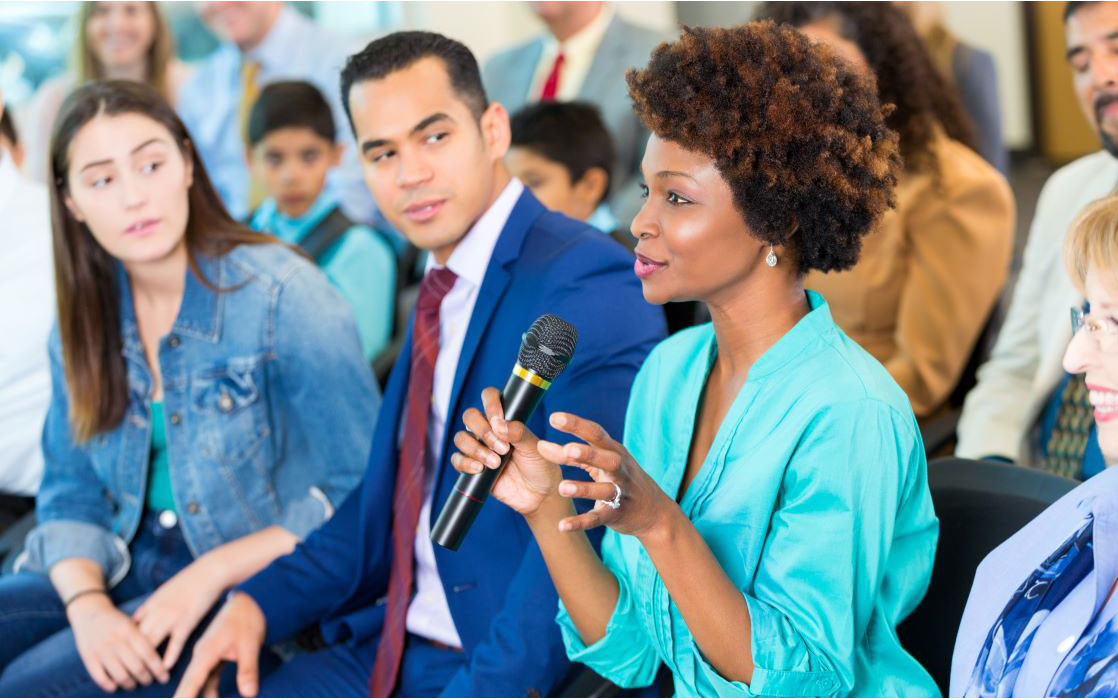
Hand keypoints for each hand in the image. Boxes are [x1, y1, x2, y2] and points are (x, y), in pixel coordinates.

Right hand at [67, 593, 169, 691]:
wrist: (89, 612)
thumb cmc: (116, 621)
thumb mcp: (131, 624)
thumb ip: (143, 638)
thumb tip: (159, 658)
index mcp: (130, 631)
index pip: (148, 654)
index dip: (158, 669)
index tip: (164, 677)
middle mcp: (116, 641)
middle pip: (136, 667)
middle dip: (146, 678)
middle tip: (150, 681)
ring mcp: (101, 650)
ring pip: (120, 675)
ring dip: (130, 684)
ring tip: (134, 685)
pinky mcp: (88, 657)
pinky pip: (100, 677)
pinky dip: (109, 685)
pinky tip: (116, 686)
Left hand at [133, 554, 227, 670]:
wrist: (209, 571)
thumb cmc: (189, 580)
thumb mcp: (164, 590)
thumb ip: (151, 606)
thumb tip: (139, 618)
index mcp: (150, 604)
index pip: (129, 629)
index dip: (124, 644)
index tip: (122, 657)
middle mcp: (156, 612)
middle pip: (135, 639)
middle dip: (131, 657)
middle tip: (130, 671)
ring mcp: (170, 618)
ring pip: (151, 644)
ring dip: (147, 662)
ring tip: (146, 676)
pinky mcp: (187, 621)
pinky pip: (175, 643)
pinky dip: (169, 656)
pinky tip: (166, 667)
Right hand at [174, 592, 265, 697]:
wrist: (249, 600)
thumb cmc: (247, 619)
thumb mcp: (250, 645)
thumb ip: (248, 671)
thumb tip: (249, 694)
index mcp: (206, 652)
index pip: (191, 681)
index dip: (184, 697)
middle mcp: (201, 655)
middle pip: (190, 683)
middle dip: (185, 697)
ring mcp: (207, 655)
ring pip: (199, 681)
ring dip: (199, 695)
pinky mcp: (215, 655)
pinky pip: (208, 677)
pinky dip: (209, 689)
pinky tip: (213, 698)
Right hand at [450, 387, 562, 514]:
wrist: (538, 495)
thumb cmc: (540, 466)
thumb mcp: (535, 447)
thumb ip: (519, 433)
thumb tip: (499, 424)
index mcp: (505, 419)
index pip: (489, 397)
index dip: (490, 404)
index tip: (498, 419)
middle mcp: (489, 430)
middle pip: (470, 416)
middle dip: (483, 430)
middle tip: (502, 448)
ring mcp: (479, 448)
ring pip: (461, 438)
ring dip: (476, 449)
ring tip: (496, 462)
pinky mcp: (472, 467)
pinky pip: (457, 460)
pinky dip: (465, 463)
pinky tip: (480, 469)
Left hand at [538, 412, 675, 538]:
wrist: (653, 511)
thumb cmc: (620, 478)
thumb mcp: (602, 462)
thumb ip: (572, 454)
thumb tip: (541, 446)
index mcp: (614, 451)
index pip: (596, 434)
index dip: (576, 425)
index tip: (554, 417)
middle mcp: (620, 470)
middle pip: (606, 459)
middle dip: (588, 454)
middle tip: (568, 450)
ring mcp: (620, 493)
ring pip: (603, 490)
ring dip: (583, 489)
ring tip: (562, 487)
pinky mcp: (616, 514)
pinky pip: (597, 518)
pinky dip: (580, 522)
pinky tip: (562, 525)